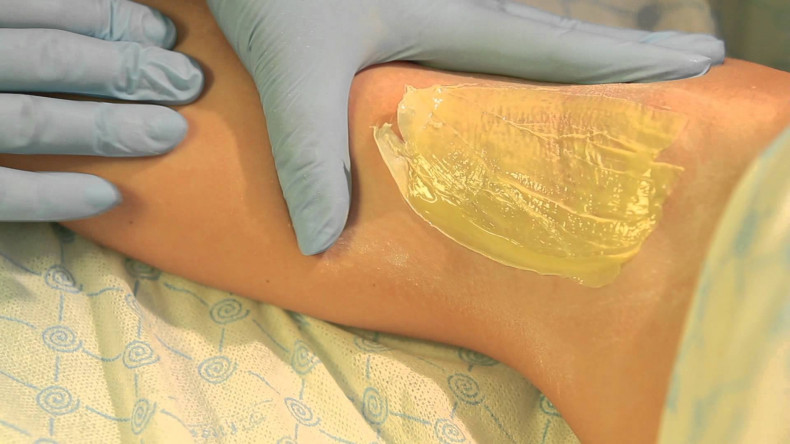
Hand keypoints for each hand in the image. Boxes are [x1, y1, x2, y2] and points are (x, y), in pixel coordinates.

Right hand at [0, 0, 203, 220]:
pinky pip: (2, 191)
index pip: (45, 11)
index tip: (165, 32)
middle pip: (49, 57)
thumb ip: (30, 31)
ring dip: (105, 125)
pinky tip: (108, 196)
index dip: (107, 17)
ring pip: (30, 120)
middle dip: (125, 67)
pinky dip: (52, 195)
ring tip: (171, 132)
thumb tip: (114, 36)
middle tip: (189, 81)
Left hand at [207, 0, 723, 254]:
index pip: (557, 49)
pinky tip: (491, 96)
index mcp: (451, 17)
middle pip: (551, 44)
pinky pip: (466, 51)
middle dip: (618, 63)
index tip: (699, 66)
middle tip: (686, 76)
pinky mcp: (397, 14)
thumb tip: (326, 244)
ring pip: (511, 46)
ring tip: (607, 95)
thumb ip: (311, 153)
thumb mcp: (296, 68)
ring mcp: (428, 10)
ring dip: (563, 68)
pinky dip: (498, 74)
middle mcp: (452, 11)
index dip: (626, 64)